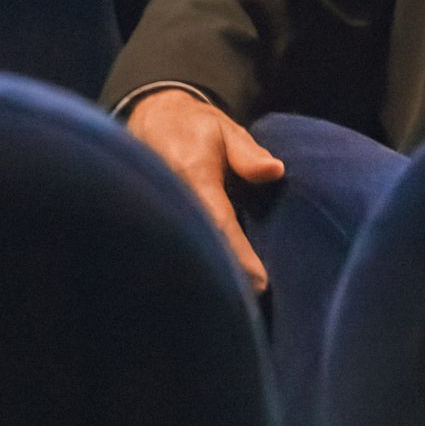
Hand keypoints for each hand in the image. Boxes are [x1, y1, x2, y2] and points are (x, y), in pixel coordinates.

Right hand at [127, 89, 284, 292]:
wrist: (148, 120)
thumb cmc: (194, 127)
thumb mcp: (224, 129)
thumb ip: (247, 153)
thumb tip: (275, 171)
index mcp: (193, 174)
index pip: (219, 221)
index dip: (238, 255)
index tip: (260, 283)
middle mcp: (171, 196)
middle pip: (200, 246)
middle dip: (225, 276)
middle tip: (253, 301)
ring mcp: (157, 209)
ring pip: (183, 251)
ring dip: (206, 276)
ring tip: (235, 305)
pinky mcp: (152, 219)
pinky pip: (174, 247)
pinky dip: (192, 266)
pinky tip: (209, 289)